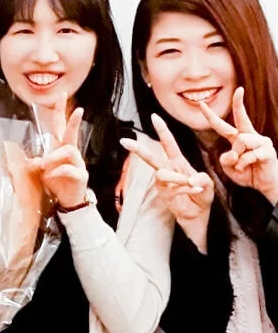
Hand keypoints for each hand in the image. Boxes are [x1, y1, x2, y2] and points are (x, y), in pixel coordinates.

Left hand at [31, 92, 87, 208]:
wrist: (68, 201)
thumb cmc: (57, 182)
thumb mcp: (42, 170)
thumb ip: (36, 162)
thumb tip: (31, 159)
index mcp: (61, 148)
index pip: (60, 126)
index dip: (60, 111)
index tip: (61, 96)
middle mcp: (71, 153)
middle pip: (72, 134)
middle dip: (73, 121)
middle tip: (78, 110)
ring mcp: (78, 163)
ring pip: (69, 151)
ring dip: (53, 157)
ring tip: (44, 166)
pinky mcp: (81, 175)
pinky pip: (70, 168)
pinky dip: (57, 171)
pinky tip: (50, 177)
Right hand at [121, 114, 213, 251]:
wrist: (198, 216)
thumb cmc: (201, 196)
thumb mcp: (207, 185)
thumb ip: (203, 180)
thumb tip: (192, 179)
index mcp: (178, 162)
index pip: (168, 144)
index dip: (162, 130)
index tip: (154, 116)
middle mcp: (168, 170)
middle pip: (151, 157)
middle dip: (138, 149)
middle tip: (124, 141)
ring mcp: (163, 183)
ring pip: (162, 174)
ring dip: (178, 178)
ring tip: (192, 184)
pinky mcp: (163, 194)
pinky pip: (171, 187)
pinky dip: (186, 188)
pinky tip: (195, 191)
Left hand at [199, 87, 277, 203]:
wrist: (265, 186)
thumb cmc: (248, 174)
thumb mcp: (229, 168)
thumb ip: (225, 160)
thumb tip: (234, 153)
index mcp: (238, 139)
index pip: (222, 126)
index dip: (211, 116)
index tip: (201, 104)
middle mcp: (250, 136)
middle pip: (242, 118)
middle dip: (239, 103)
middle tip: (239, 90)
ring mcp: (261, 142)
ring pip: (241, 140)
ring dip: (237, 156)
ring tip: (242, 165)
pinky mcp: (268, 151)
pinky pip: (250, 154)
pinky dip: (244, 164)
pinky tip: (249, 169)